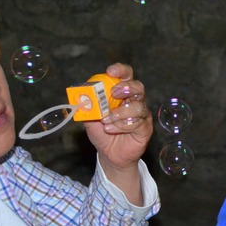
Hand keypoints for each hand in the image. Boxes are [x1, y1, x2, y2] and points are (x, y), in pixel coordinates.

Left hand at [84, 63, 152, 202]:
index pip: (126, 75)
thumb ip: (87, 107)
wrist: (109, 154)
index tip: (111, 71)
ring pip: (138, 106)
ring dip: (120, 113)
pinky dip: (122, 126)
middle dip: (126, 88)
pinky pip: (138, 123)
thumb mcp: (89, 119)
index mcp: (121, 93)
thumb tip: (79, 98)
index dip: (121, 70)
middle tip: (113, 94)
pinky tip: (111, 130)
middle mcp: (134, 101)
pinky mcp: (146, 128)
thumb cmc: (102, 133)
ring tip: (106, 121)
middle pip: (138, 87)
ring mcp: (142, 115)